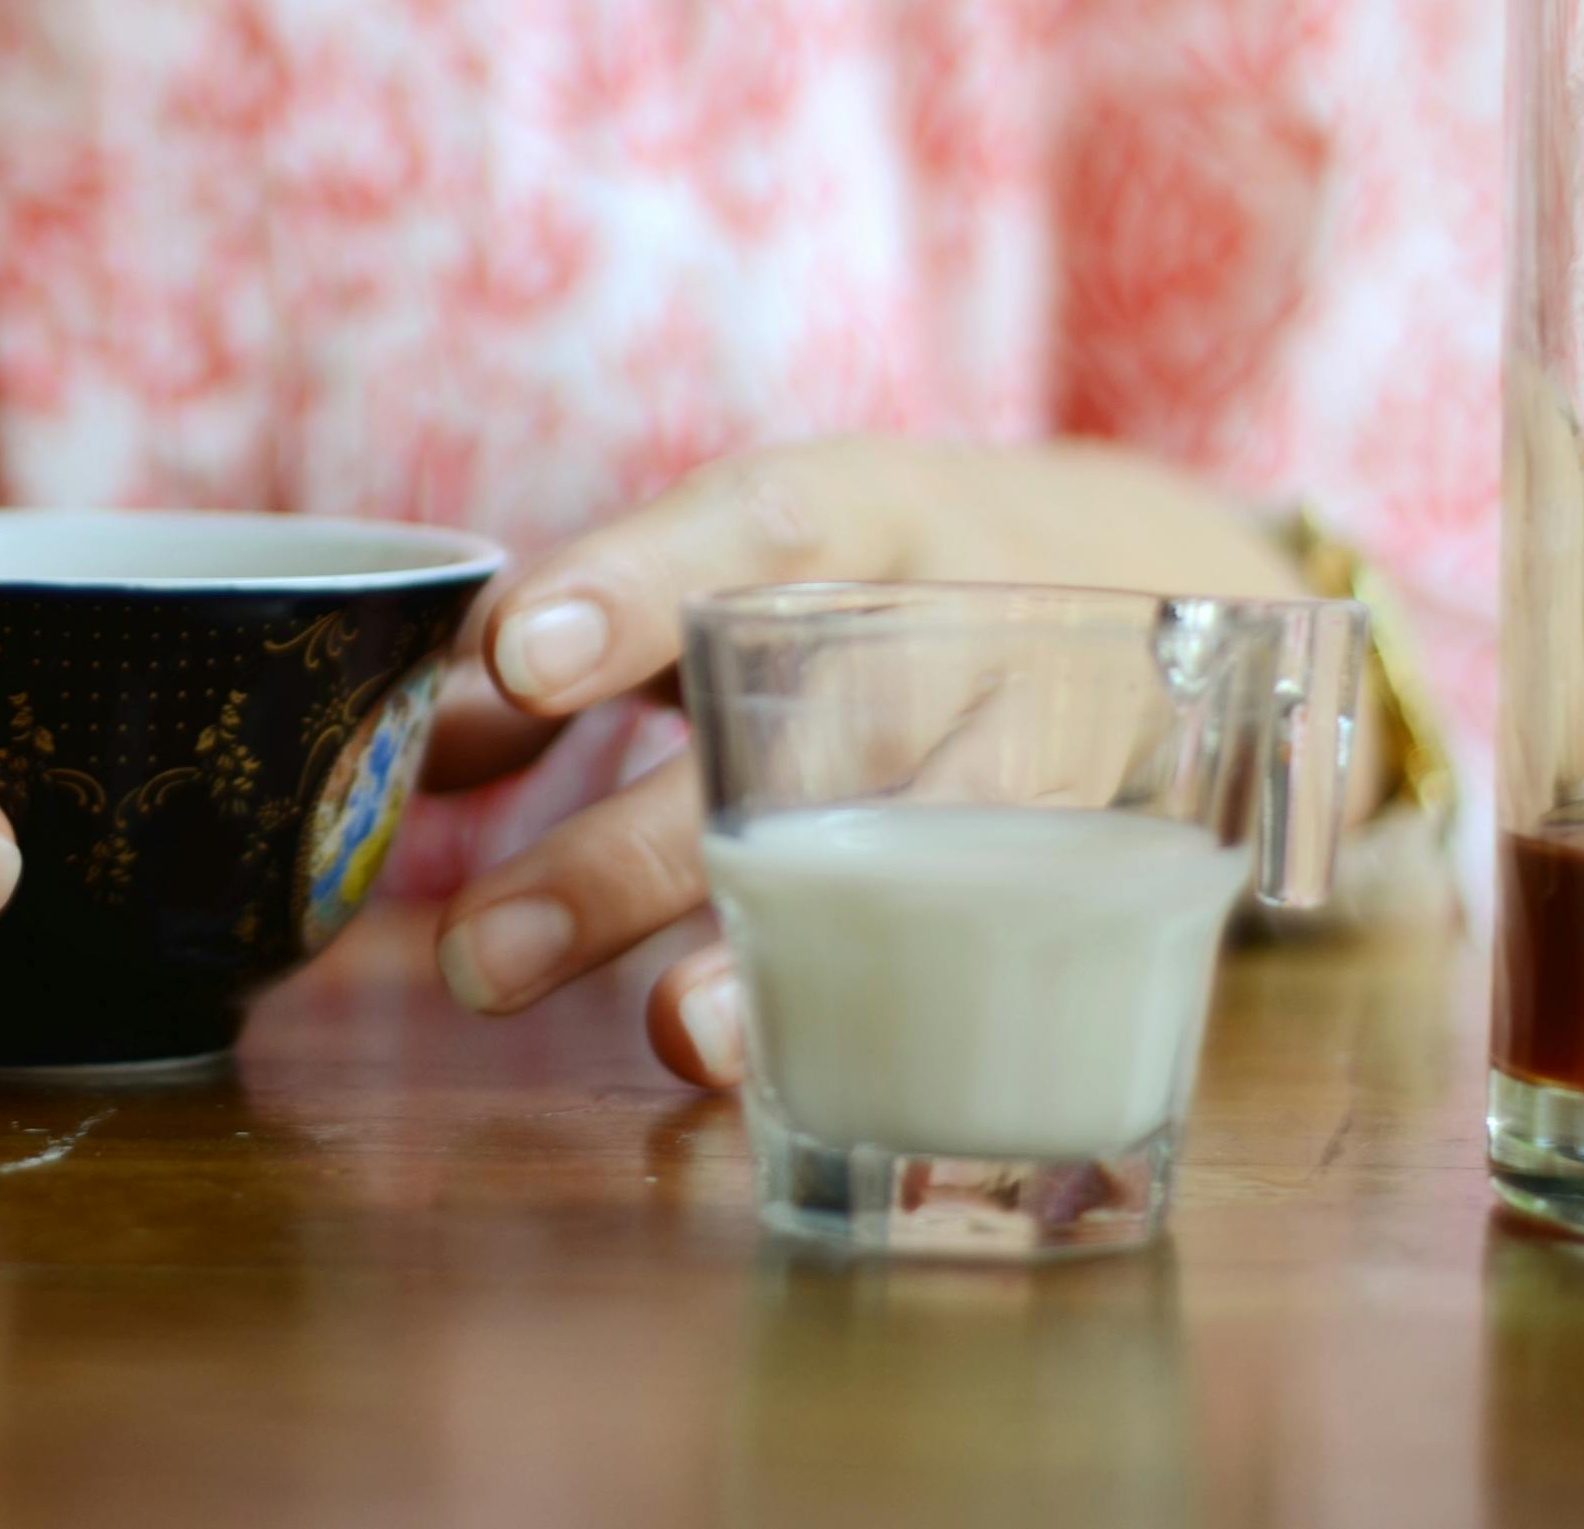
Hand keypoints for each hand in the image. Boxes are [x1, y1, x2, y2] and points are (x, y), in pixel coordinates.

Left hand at [420, 438, 1319, 1088]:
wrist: (1153, 572)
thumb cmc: (881, 575)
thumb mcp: (744, 564)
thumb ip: (583, 646)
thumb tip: (429, 749)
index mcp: (854, 510)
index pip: (748, 527)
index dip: (631, 592)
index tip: (517, 662)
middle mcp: (961, 613)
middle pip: (803, 736)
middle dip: (632, 859)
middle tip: (474, 957)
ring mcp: (1050, 734)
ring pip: (908, 853)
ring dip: (772, 956)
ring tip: (663, 1037)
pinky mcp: (1105, 849)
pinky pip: (994, 940)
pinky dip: (880, 1008)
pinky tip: (777, 1072)